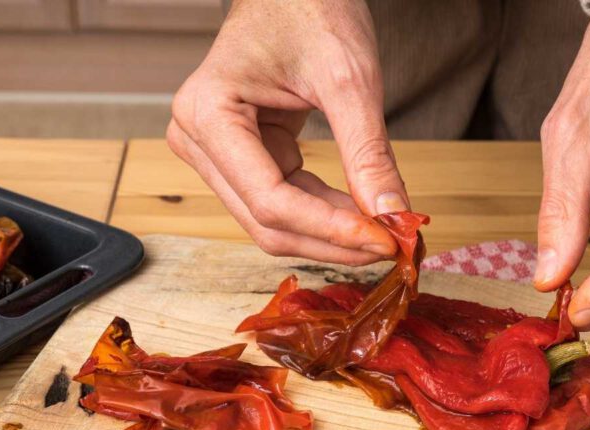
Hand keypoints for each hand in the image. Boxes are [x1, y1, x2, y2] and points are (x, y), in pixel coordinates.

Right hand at [167, 0, 407, 265]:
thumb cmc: (308, 6)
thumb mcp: (348, 78)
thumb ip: (368, 152)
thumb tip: (391, 216)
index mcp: (208, 114)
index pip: (270, 199)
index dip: (330, 228)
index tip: (383, 240)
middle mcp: (198, 139)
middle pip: (266, 221)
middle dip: (331, 239)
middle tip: (389, 246)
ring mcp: (214, 152)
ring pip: (273, 221)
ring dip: (328, 233)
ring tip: (380, 231)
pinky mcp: (239, 158)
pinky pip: (282, 202)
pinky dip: (323, 213)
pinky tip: (360, 214)